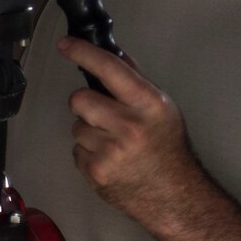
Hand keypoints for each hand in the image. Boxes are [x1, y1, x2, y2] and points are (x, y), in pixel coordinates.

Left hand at [60, 36, 202, 218]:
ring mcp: (110, 151)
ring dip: (89, 132)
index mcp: (148, 104)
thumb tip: (113, 54)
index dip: (83, 52)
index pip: (109, 68)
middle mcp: (129, 125)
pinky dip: (88, 154)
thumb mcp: (162, 109)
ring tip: (113, 144)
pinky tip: (109, 160)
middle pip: (79, 99)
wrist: (174, 196)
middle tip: (104, 116)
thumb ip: (136, 81)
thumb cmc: (168, 149)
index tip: (65, 45)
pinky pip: (76, 150)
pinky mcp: (96, 171)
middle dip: (85, 105)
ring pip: (76, 126)